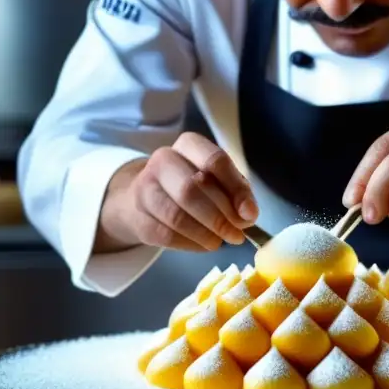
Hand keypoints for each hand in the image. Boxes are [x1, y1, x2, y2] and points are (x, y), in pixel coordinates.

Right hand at [98, 133, 258, 251]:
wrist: (146, 197)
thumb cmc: (193, 185)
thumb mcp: (219, 179)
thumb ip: (238, 193)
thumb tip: (248, 215)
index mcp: (189, 144)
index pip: (214, 161)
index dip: (236, 190)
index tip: (250, 214)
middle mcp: (163, 159)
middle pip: (192, 188)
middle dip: (219, 217)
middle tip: (236, 234)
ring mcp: (144, 187)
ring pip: (176, 215)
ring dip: (205, 234)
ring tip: (220, 241)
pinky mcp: (138, 217)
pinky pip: (166, 235)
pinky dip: (191, 244)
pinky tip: (203, 244)